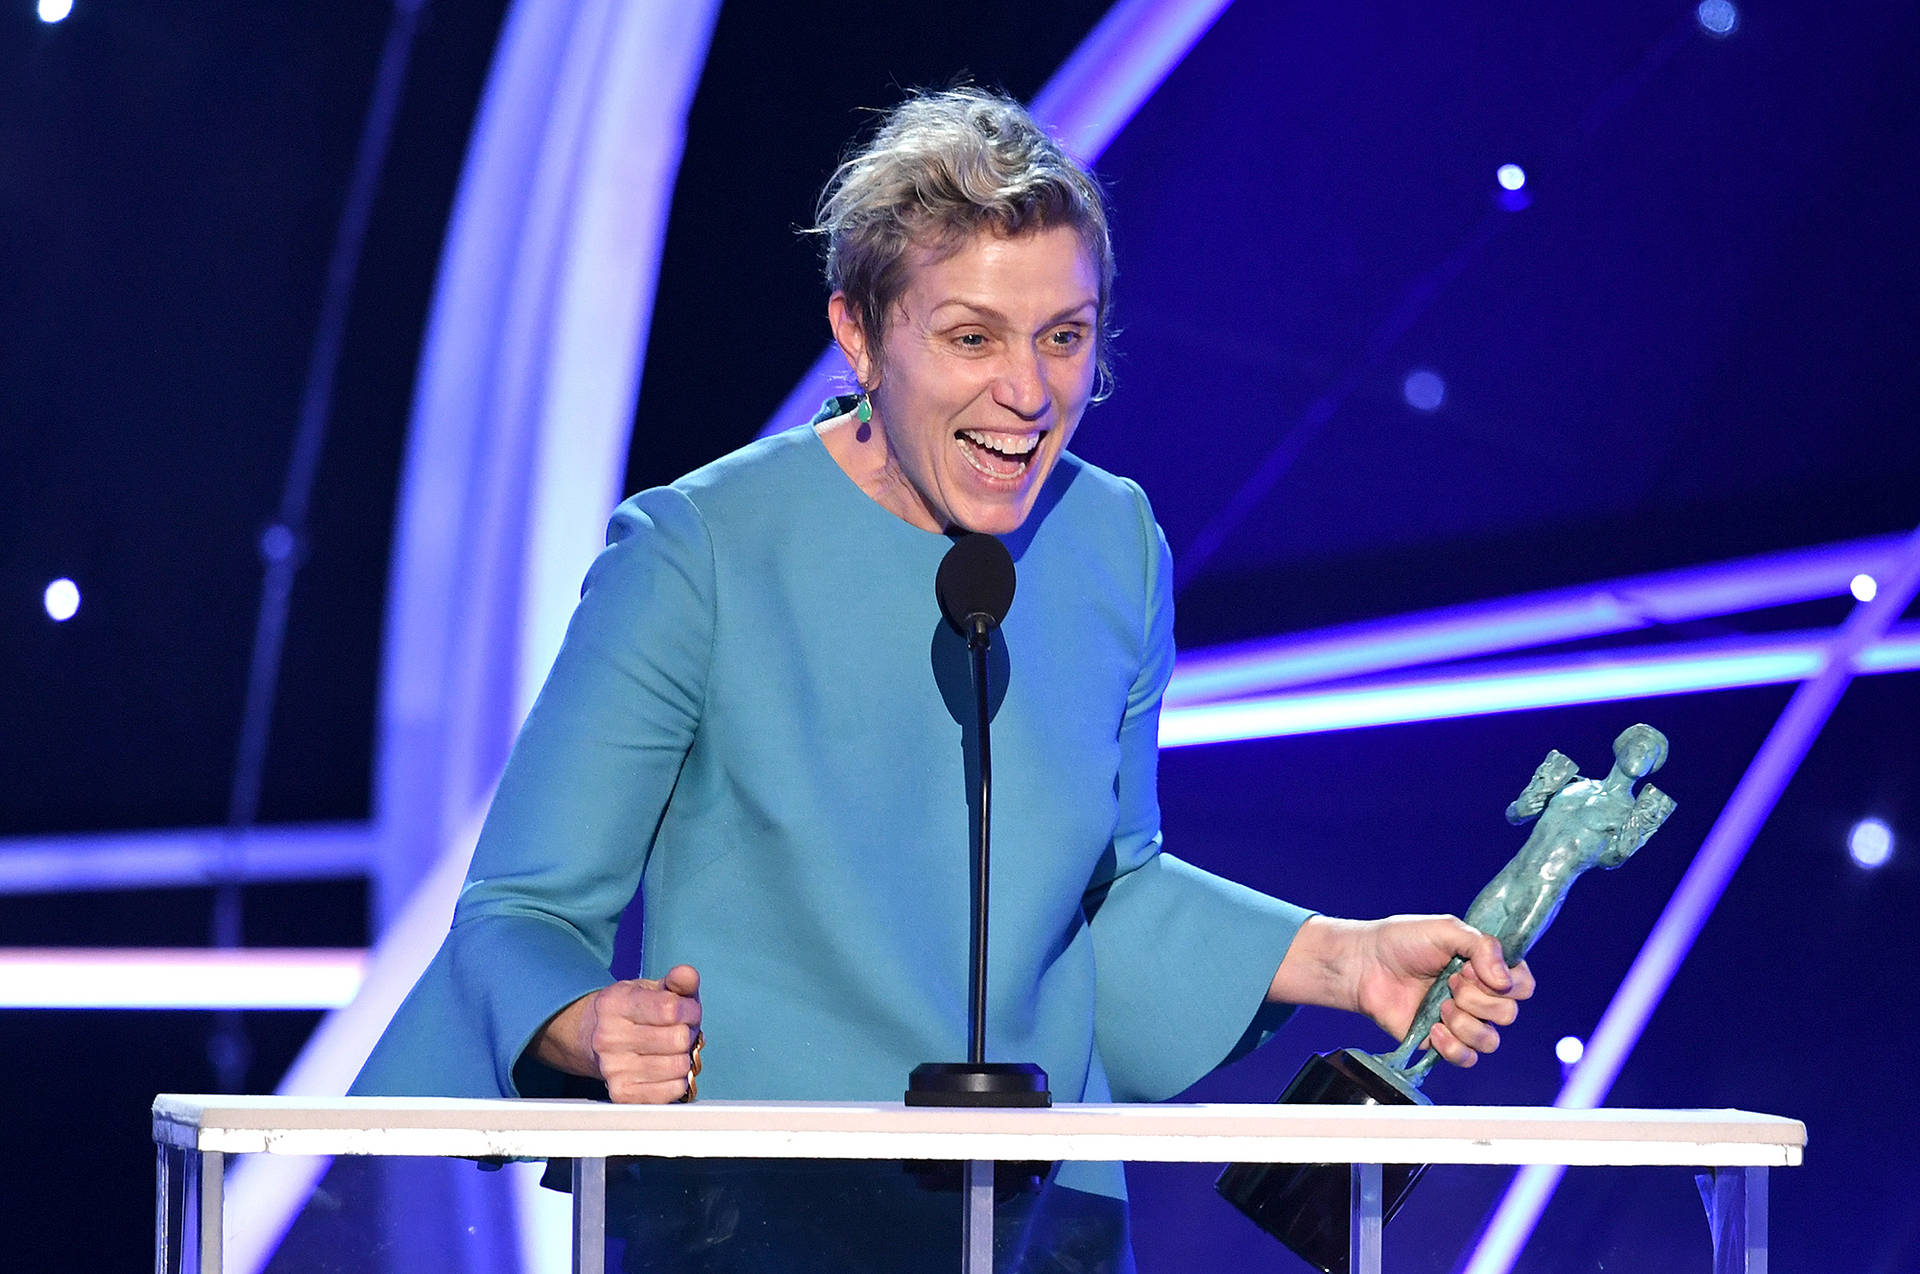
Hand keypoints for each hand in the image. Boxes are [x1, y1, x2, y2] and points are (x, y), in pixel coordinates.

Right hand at [536, 965, 702, 1101]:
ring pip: (678, 1066)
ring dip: (684, 1058)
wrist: (593, 1039)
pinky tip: (666, 1069)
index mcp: (616, 1004)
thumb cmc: (631, 1012)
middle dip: (689, 1033)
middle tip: (680, 1031)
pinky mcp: (621, 1094)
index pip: (670, 1009)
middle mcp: (608, 1037)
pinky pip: (671, 1091)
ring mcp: (612, 1068)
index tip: (688, 1011)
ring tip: (672, 1050)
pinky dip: (678, 1081)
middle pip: (678, 1039)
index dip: (690, 1010)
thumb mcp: (652, 988)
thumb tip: (687, 974)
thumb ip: (677, 981)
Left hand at [1268, 916, 1535, 1069]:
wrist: (1364, 964)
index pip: (1523, 985)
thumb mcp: (1446, 929)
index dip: (1504, 981)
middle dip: (1477, 998)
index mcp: (1487, 968)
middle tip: (1449, 981)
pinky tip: (1432, 1028)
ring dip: (1465, 1022)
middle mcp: (1480, 997)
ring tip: (1439, 1006)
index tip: (1469, 967)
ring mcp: (1462, 1021)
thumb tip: (1504, 980)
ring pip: (1490, 1040)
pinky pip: (1466, 1059)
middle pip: (1508, 1014)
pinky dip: (1452, 1046)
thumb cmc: (1402, 941)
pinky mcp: (1441, 1042)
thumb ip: (1482, 946)